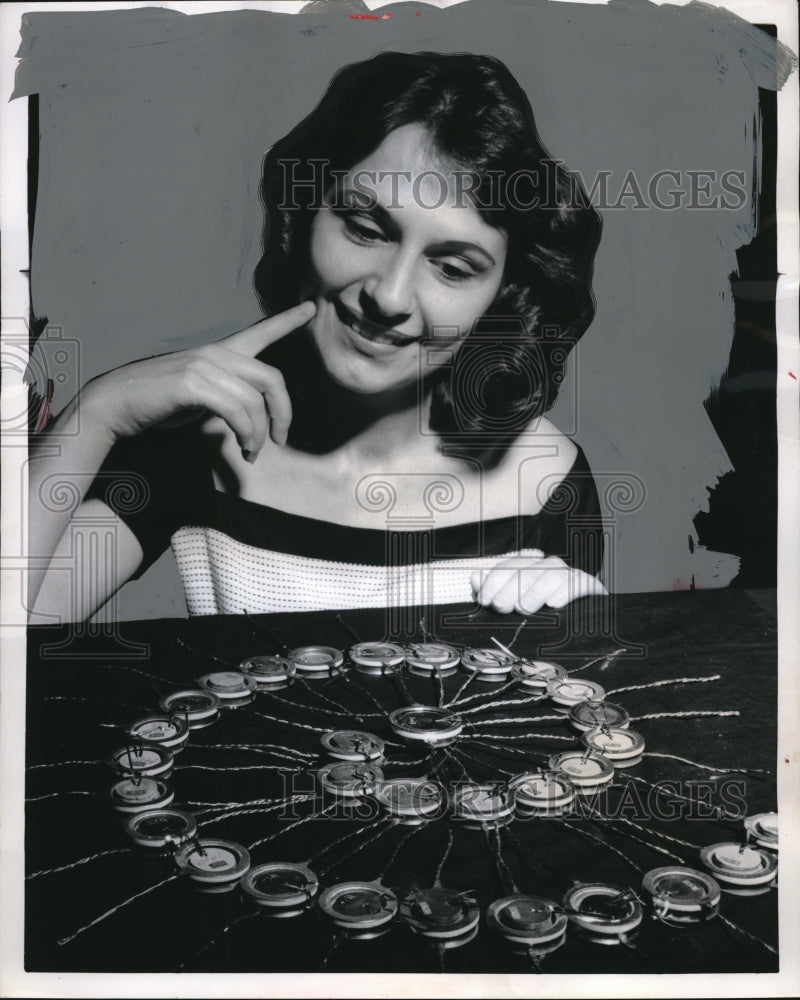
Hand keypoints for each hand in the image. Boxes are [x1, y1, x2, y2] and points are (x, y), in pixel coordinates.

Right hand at [83, 301, 316, 458]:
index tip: (312, 308)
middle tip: (280, 439)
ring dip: (259, 434)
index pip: (260, 332)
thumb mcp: (201, 397)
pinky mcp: (192, 384)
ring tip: (252, 452)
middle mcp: (215, 354)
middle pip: (272, 379)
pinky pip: (236, 411)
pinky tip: (241, 447)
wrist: (115, 403)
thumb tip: (251, 420)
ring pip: (254, 401)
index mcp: (220, 353)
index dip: (288, 321)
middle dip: (284, 413)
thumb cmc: (157, 403)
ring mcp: (204, 366)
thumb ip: (228, 397)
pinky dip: (245, 433)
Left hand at [471, 554, 606, 613]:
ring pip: (550, 574)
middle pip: (526, 571)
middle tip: (501, 606)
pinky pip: (578, 582)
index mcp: (527, 569)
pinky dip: (566, 591)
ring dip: (534, 591)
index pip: (508, 568)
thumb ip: (493, 592)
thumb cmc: (543, 616)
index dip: (494, 582)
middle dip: (510, 588)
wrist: (584, 625)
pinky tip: (554, 604)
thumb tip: (475, 578)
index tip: (484, 600)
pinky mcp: (588, 585)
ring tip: (523, 608)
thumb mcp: (514, 605)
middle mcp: (547, 567)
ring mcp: (568, 574)